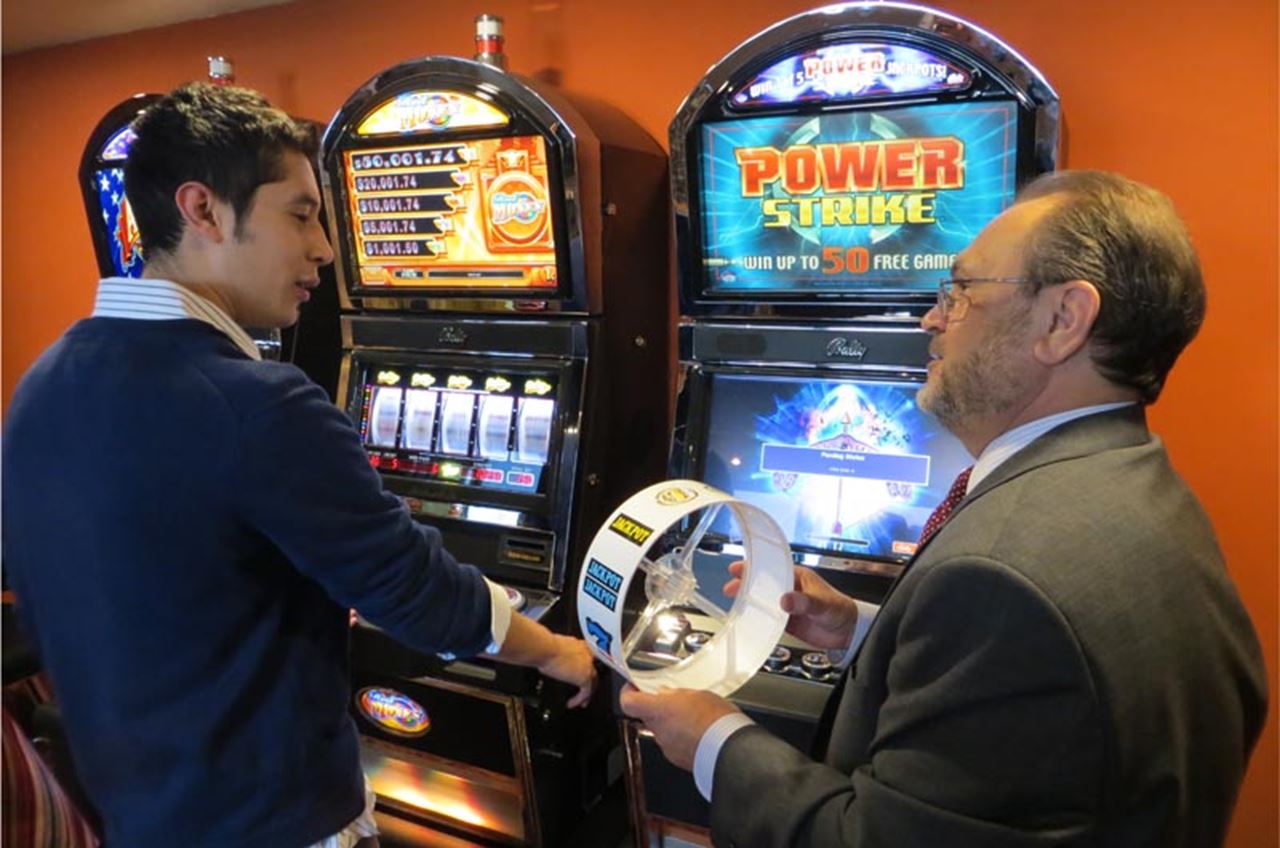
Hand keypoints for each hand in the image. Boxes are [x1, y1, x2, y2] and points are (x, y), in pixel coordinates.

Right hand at [538, 635, 596, 707]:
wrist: (545, 649)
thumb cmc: (544, 647)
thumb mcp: (554, 649)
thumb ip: (560, 656)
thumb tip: (554, 663)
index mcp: (579, 645)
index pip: (588, 657)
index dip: (585, 666)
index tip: (580, 673)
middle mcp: (586, 653)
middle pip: (593, 670)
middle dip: (590, 682)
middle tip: (586, 691)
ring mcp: (588, 665)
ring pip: (593, 682)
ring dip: (587, 694)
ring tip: (582, 702)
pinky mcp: (585, 677)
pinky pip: (586, 692)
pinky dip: (578, 699)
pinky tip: (571, 703)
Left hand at [618, 683, 740, 770]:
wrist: (731, 750)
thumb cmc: (717, 721)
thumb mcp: (698, 695)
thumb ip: (676, 695)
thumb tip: (667, 694)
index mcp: (659, 711)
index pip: (628, 702)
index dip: (628, 693)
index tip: (635, 687)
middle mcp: (659, 731)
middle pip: (647, 716)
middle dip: (659, 708)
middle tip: (674, 700)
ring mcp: (668, 747)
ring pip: (662, 731)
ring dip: (672, 723)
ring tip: (694, 716)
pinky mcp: (678, 759)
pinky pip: (674, 744)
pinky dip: (682, 737)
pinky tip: (699, 731)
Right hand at [725, 561, 857, 649]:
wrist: (849, 633)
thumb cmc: (841, 610)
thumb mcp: (822, 604)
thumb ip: (804, 602)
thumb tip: (785, 600)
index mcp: (798, 577)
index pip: (772, 568)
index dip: (754, 567)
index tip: (738, 568)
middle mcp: (791, 589)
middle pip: (763, 584)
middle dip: (746, 584)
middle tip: (731, 588)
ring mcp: (788, 606)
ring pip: (764, 601)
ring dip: (750, 602)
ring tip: (734, 604)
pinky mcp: (788, 622)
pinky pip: (769, 619)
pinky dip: (759, 619)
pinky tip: (749, 621)